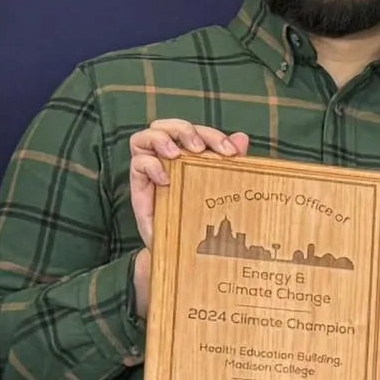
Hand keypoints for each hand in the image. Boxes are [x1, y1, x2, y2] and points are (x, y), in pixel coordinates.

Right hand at [124, 119, 250, 312]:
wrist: (183, 254)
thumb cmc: (201, 219)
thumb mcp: (219, 192)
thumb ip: (230, 164)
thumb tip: (242, 137)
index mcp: (188, 155)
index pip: (196, 132)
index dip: (212, 135)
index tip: (231, 151)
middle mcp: (167, 158)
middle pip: (166, 125)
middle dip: (183, 129)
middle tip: (199, 148)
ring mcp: (151, 170)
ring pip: (144, 136)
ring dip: (162, 139)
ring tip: (177, 155)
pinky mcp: (139, 186)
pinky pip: (137, 163)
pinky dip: (151, 165)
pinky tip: (166, 180)